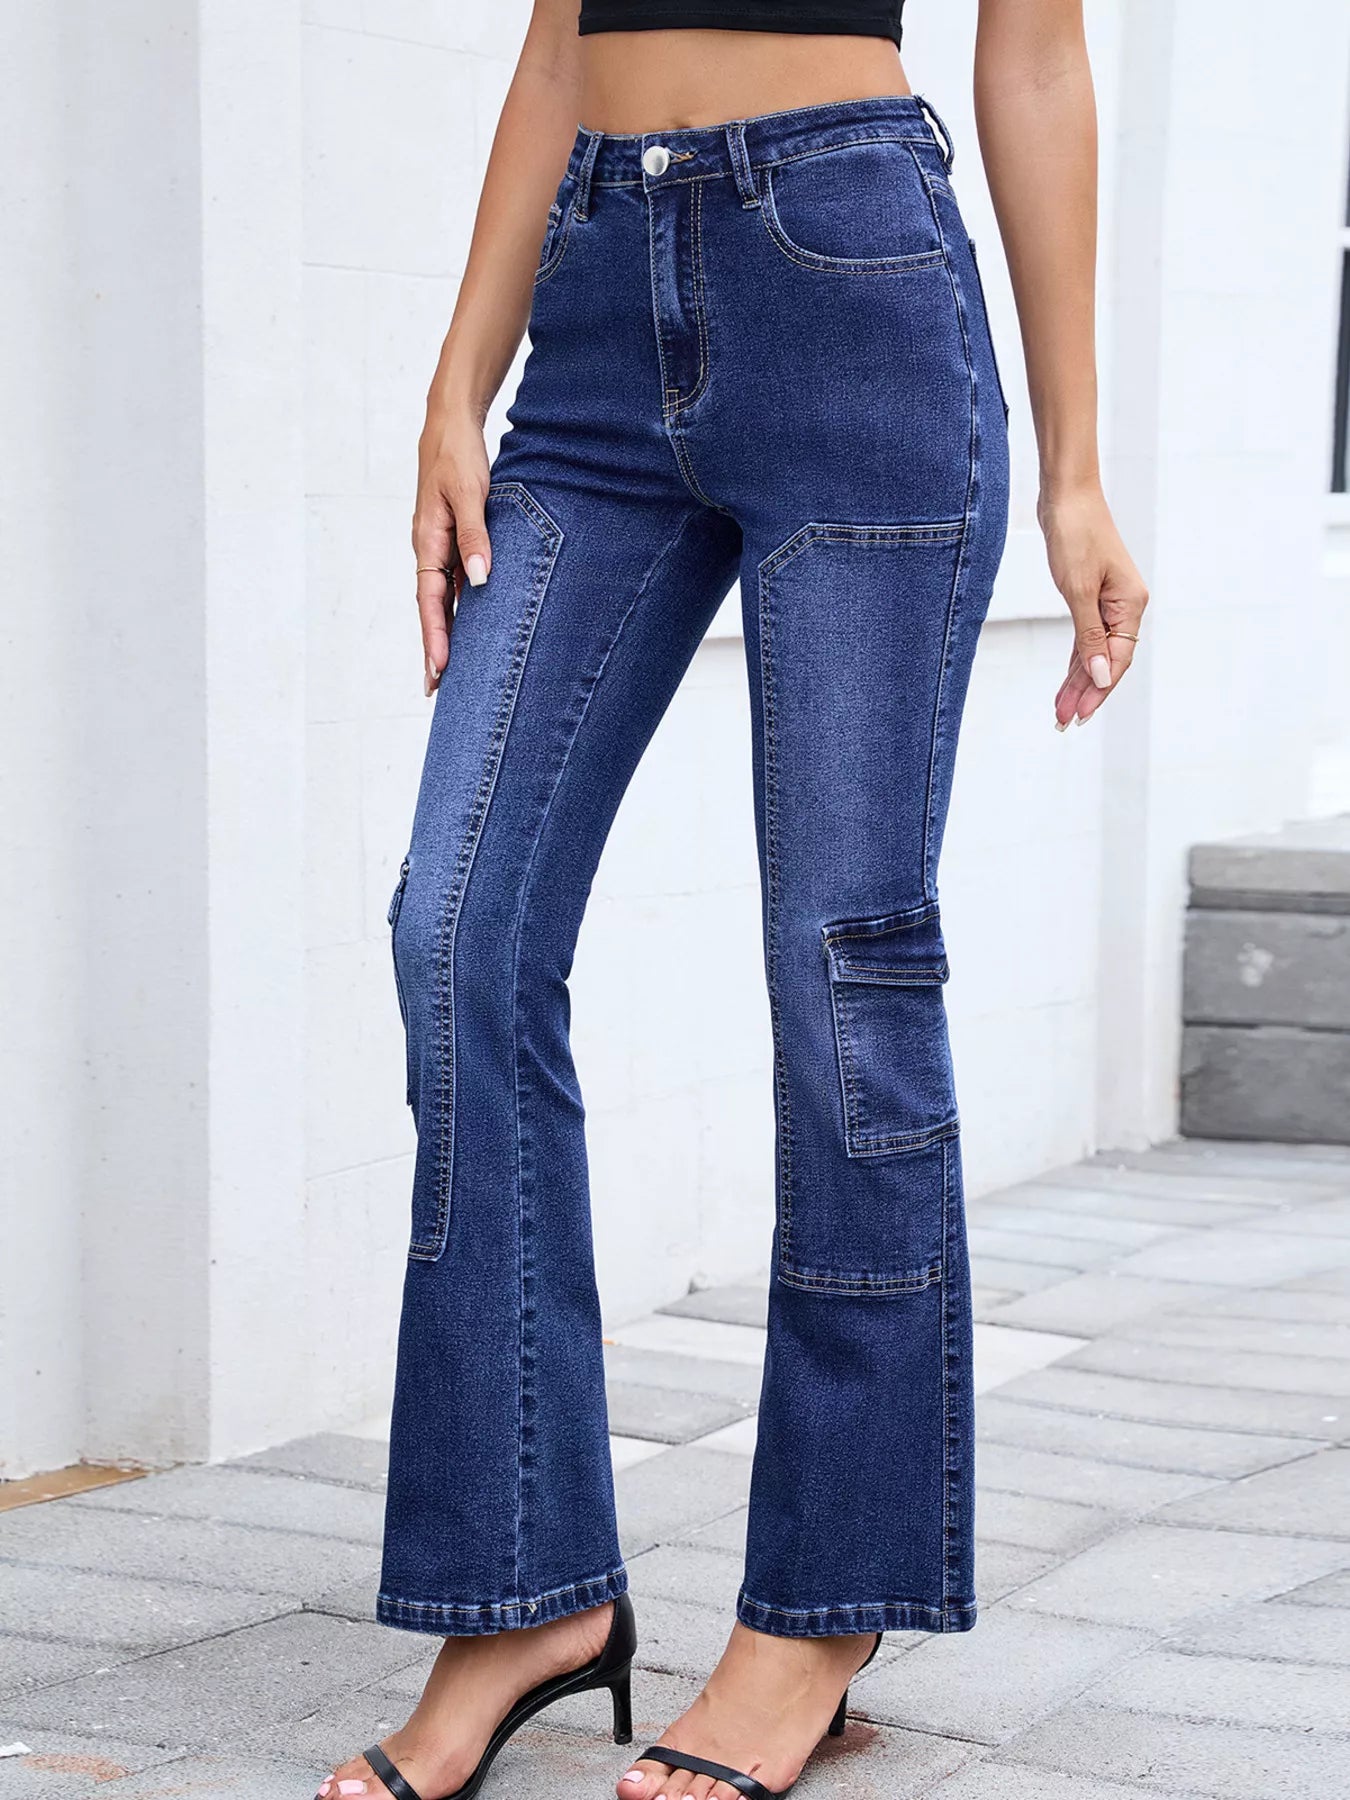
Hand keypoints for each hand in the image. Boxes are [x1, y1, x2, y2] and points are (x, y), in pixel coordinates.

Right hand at [412, 404, 492, 695]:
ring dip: (445, 633)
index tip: (439, 669)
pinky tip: (469, 628)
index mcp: (427, 541)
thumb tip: (482, 580)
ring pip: (442, 599)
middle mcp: (430, 549)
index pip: (430, 600)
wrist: (450, 424)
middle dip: (434, 648)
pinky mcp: (453, 539)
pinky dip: (459, 608)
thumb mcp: (469, 493)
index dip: (435, 636)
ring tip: (449, 670)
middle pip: (431, 608)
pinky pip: (454, 582)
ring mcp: (440, 546)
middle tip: (434, 689)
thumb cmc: (458, 455)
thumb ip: (475, 536)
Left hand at [1038, 482, 1147, 726]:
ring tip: (1060, 711)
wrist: (1067, 496)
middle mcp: (1124, 607)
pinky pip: (1085, 637)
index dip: (1097, 690)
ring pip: (1094, 651)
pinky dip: (1075, 659)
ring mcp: (1108, 602)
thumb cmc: (1075, 535)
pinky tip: (1067, 681)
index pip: (1117, 659)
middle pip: (1106, 660)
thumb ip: (1089, 636)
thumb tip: (1100, 676)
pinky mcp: (1091, 596)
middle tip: (1062, 722)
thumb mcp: (1079, 590)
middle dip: (1085, 692)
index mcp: (1130, 605)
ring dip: (1078, 681)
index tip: (1077, 716)